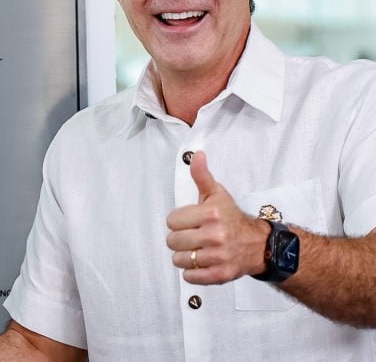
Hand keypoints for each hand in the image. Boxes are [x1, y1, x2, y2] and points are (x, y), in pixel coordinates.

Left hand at [166, 151, 269, 284]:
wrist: (259, 245)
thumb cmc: (232, 218)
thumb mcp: (217, 194)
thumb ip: (202, 176)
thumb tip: (196, 155)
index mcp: (211, 214)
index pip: (172, 221)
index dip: (179, 221)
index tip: (190, 221)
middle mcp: (215, 235)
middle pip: (172, 241)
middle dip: (180, 239)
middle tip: (193, 236)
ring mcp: (218, 257)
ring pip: (179, 259)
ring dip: (185, 256)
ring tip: (197, 249)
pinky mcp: (220, 275)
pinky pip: (190, 276)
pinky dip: (192, 272)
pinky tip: (202, 262)